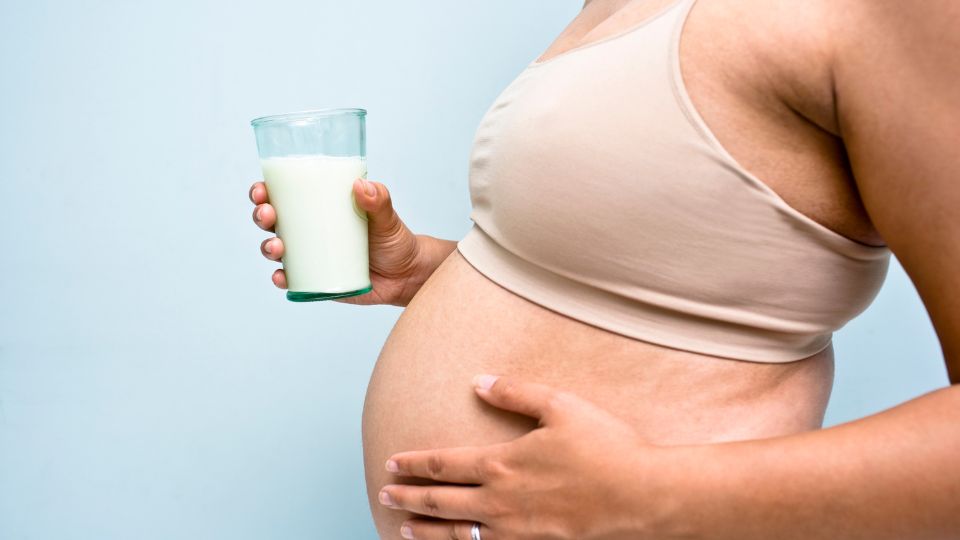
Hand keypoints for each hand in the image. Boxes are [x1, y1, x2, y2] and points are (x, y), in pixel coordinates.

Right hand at [249, 178, 431, 305]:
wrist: (407, 275)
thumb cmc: (394, 239)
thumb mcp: (387, 217)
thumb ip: (379, 200)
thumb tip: (362, 186)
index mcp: (320, 209)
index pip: (284, 195)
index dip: (264, 192)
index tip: (262, 191)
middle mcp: (310, 231)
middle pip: (272, 221)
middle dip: (261, 216)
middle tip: (269, 216)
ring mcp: (311, 257)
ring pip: (277, 250)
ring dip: (267, 247)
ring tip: (277, 247)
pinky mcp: (316, 281)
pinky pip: (292, 280)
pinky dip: (281, 279)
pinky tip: (281, 277)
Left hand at [378, 376, 676, 539]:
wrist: (642, 494)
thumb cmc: (605, 446)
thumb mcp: (559, 405)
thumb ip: (514, 393)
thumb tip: (479, 382)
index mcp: (502, 463)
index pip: (443, 464)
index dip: (414, 464)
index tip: (392, 463)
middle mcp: (500, 500)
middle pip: (440, 502)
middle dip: (408, 498)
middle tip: (384, 494)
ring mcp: (516, 529)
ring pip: (458, 534)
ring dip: (426, 530)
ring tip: (405, 528)